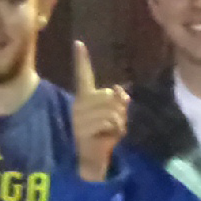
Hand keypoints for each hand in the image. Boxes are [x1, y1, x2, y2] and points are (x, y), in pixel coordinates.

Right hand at [69, 40, 129, 182]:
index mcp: (84, 98)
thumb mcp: (114, 116)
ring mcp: (81, 117)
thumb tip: (121, 92)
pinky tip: (108, 137)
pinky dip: (116, 130)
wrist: (92, 158)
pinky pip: (109, 122)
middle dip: (119, 110)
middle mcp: (80, 104)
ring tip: (111, 131)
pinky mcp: (85, 129)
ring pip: (112, 110)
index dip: (82, 59)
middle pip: (109, 95)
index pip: (83, 75)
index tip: (78, 42)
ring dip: (119, 122)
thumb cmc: (103, 135)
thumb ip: (119, 103)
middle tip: (114, 123)